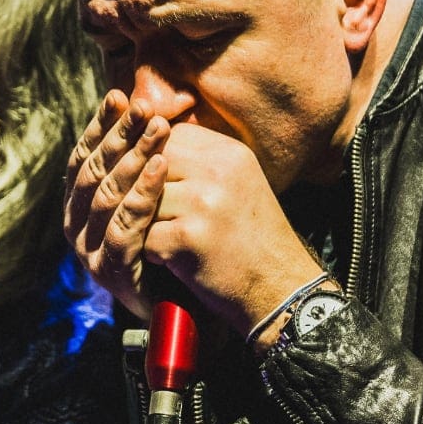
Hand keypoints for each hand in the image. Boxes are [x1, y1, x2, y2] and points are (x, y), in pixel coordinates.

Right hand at [66, 90, 170, 318]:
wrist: (190, 306)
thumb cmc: (174, 246)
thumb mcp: (159, 196)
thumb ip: (146, 161)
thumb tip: (149, 105)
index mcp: (82, 205)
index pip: (85, 157)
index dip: (101, 127)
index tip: (121, 96)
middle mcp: (77, 226)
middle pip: (92, 172)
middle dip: (119, 137)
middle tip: (144, 109)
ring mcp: (90, 252)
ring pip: (105, 198)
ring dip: (132, 159)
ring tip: (159, 131)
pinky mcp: (111, 274)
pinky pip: (123, 230)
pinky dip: (141, 197)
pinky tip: (161, 170)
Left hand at [144, 123, 326, 343]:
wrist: (281, 288)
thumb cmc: (253, 238)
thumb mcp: (237, 184)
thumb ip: (200, 161)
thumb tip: (151, 138)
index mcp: (229, 153)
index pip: (167, 135)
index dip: (150, 159)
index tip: (150, 183)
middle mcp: (218, 171)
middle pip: (149, 164)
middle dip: (141, 190)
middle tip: (145, 213)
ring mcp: (204, 203)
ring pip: (143, 200)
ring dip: (145, 223)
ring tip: (160, 237)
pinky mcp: (189, 238)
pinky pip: (145, 235)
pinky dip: (152, 252)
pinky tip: (170, 261)